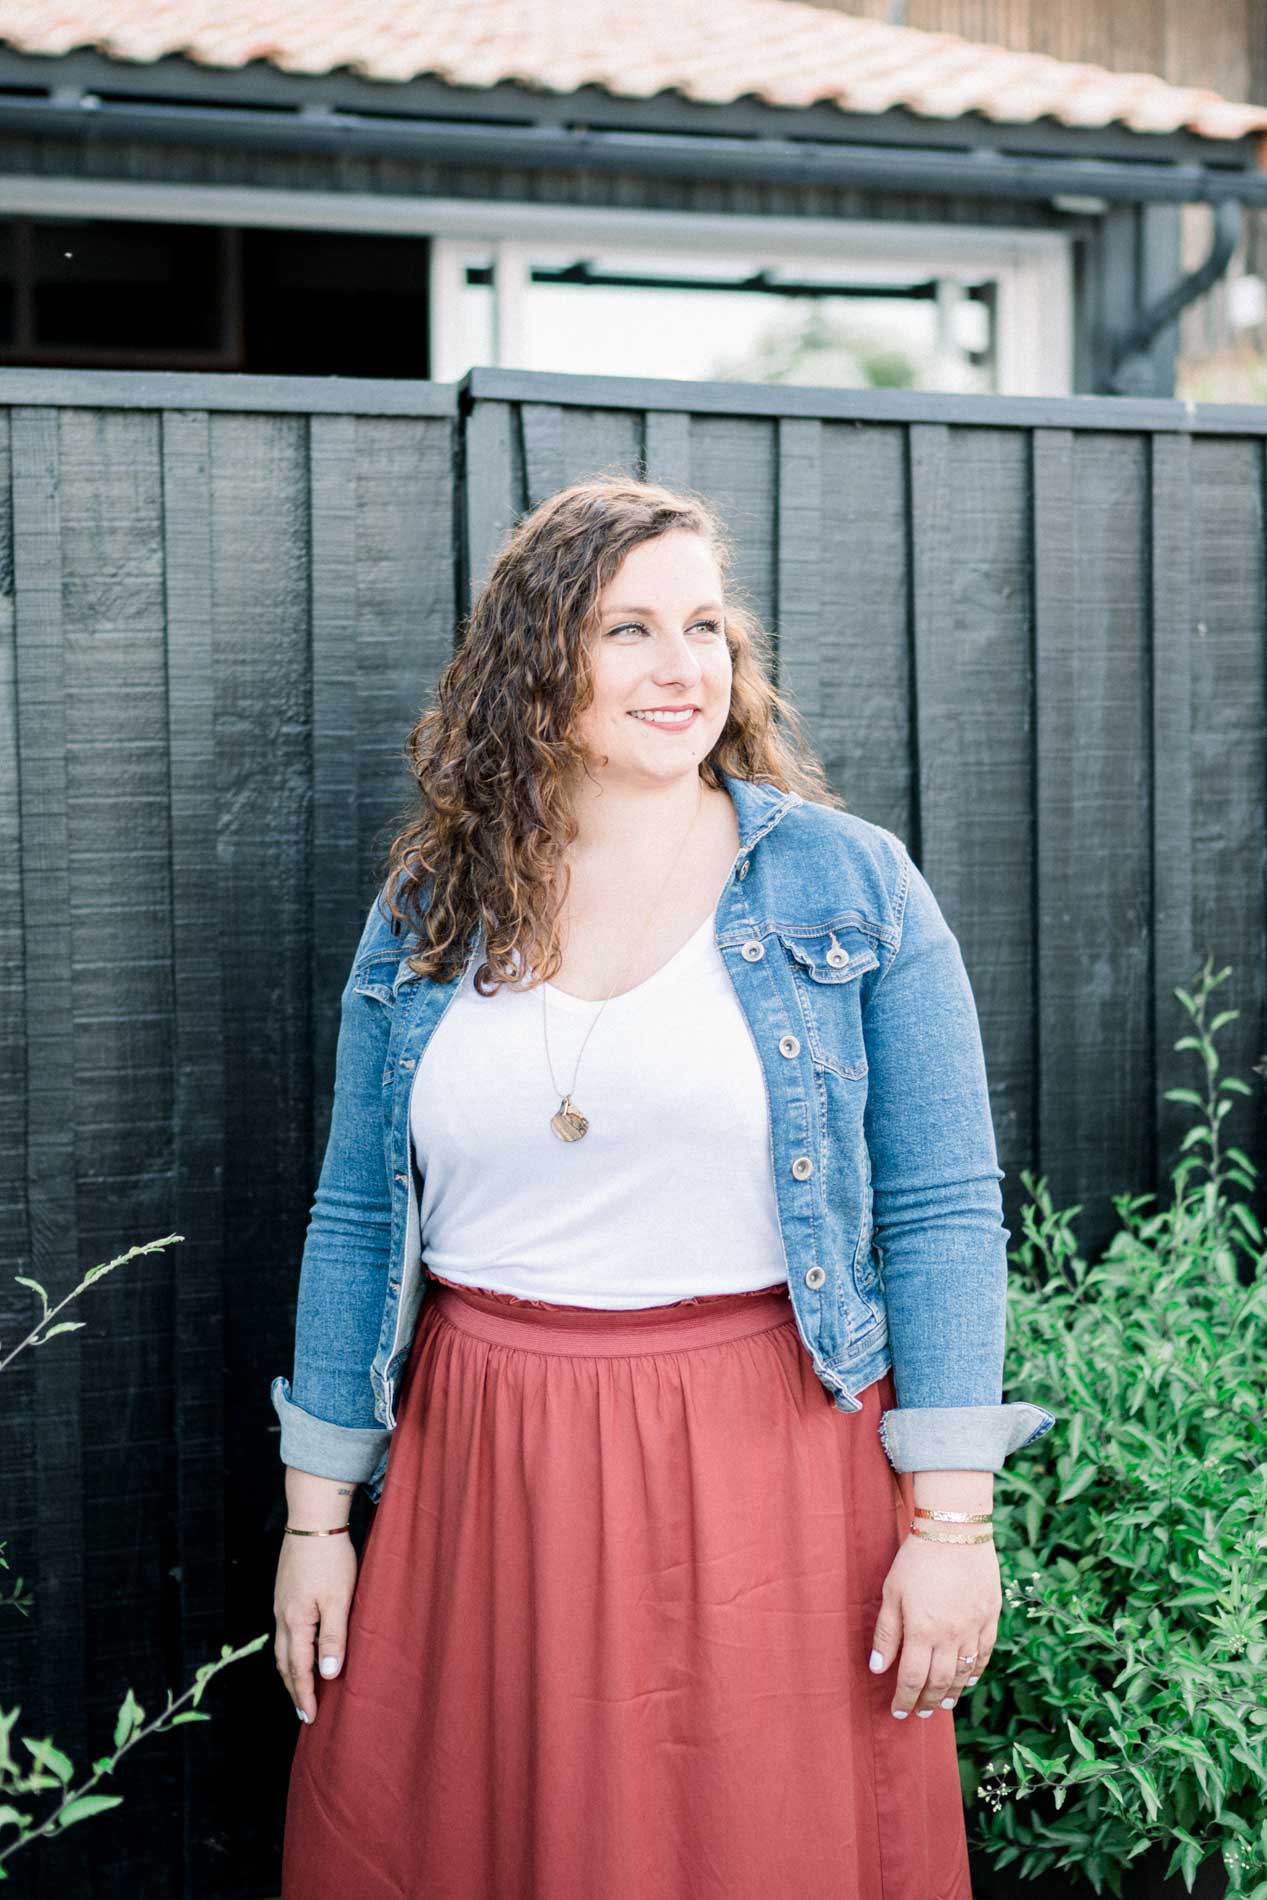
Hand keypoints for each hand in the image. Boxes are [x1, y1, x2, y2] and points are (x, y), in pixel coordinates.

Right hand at [274, 1532, 356, 1725]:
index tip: (310, 1718)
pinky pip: (284, 1632)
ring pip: (282, 1648)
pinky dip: (291, 1651)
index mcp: (296, 1621)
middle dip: (294, 1689)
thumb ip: (334, 1637)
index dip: (305, 1694)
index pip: (299, 1669)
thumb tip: (328, 1674)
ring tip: (301, 1687)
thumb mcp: (339, 1599)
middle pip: (285, 1663)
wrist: (312, 1518)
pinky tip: (300, 1650)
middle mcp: (282, 1616)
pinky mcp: (284, 1592)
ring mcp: (280, 1603)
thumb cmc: (330, 1557)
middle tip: (304, 1712)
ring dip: (290, 1671)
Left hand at [867, 1532, 999, 1719]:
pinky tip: (969, 1681)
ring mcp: (973, 1628)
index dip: (904, 1699)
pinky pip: (985, 1654)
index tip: (898, 1712)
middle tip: (919, 1714)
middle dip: (926, 1702)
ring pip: (963, 1673)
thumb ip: (886, 1634)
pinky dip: (976, 1671)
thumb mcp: (891, 1593)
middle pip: (939, 1682)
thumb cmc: (916, 1559)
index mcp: (922, 1631)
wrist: (955, 1530)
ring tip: (942, 1705)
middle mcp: (950, 1636)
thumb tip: (877, 1669)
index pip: (911, 1679)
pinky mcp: (990, 1617)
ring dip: (952, 1693)